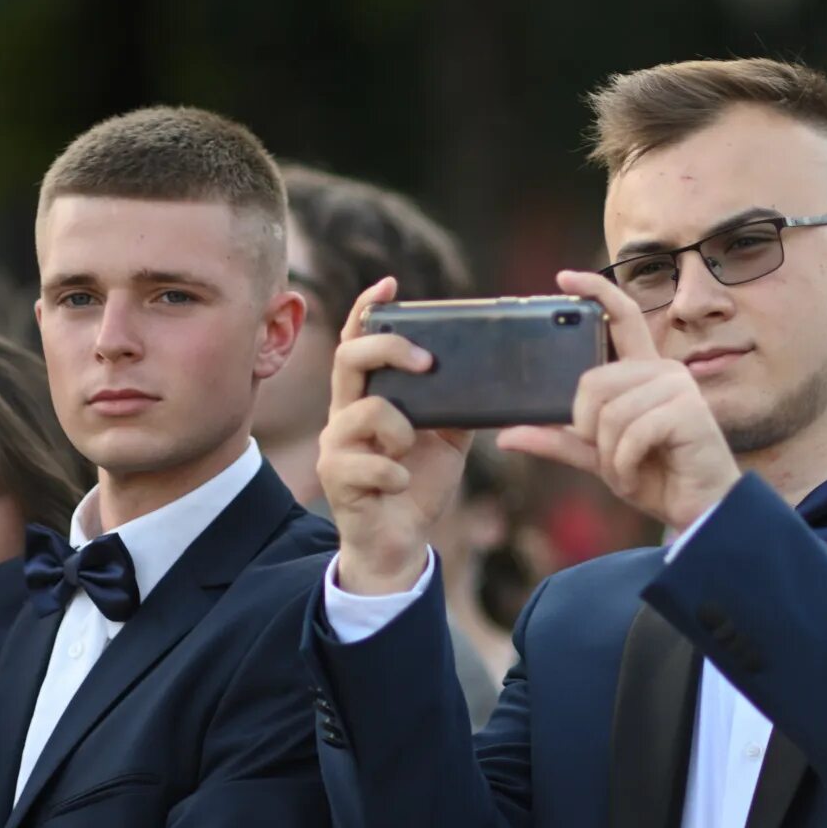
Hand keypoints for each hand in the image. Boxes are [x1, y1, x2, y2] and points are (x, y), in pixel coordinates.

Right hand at [319, 277, 471, 594]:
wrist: (400, 542)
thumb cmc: (417, 484)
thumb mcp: (447, 441)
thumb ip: (457, 407)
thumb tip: (489, 376)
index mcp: (370, 397)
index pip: (360, 343)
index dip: (368, 311)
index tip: (389, 285)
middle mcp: (346, 414)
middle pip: (349, 359)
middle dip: (390, 350)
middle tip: (428, 362)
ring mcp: (337, 445)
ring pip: (364, 411)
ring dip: (400, 429)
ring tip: (412, 449)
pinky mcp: (337, 479)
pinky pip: (368, 464)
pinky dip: (396, 473)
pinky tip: (402, 484)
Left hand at [497, 272, 739, 530]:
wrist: (700, 510)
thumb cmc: (655, 477)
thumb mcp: (598, 458)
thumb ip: (558, 441)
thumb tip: (507, 435)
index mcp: (643, 373)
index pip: (622, 317)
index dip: (595, 291)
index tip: (563, 277)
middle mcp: (663, 371)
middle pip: (594, 381)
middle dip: (588, 429)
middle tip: (609, 457)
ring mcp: (678, 388)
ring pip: (609, 412)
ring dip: (609, 455)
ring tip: (630, 470)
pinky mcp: (688, 412)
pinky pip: (630, 434)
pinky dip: (624, 465)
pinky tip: (639, 476)